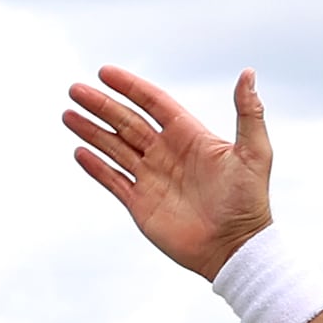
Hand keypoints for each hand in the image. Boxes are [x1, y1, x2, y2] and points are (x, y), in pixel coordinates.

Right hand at [64, 67, 273, 279]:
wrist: (236, 249)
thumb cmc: (250, 201)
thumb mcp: (255, 153)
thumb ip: (249, 113)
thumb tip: (248, 73)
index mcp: (189, 136)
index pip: (153, 103)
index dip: (130, 87)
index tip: (105, 73)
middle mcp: (167, 153)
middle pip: (127, 122)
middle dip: (101, 105)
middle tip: (75, 90)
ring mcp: (152, 178)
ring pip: (114, 148)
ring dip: (91, 131)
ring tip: (68, 115)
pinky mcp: (141, 204)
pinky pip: (113, 181)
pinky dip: (96, 167)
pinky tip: (79, 151)